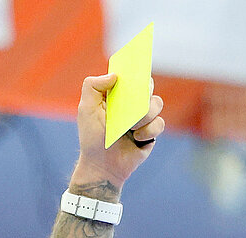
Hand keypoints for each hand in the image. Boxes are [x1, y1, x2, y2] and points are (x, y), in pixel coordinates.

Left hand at [72, 73, 164, 188]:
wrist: (100, 165)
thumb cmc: (92, 137)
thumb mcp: (86, 110)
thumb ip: (92, 87)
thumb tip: (114, 75)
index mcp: (119, 94)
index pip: (132, 75)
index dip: (137, 68)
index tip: (139, 64)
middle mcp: (134, 103)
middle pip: (148, 85)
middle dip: (143, 90)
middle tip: (136, 98)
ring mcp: (144, 117)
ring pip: (157, 103)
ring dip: (144, 114)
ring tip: (130, 127)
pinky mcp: (151, 133)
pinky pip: (159, 124)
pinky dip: (148, 130)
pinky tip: (136, 138)